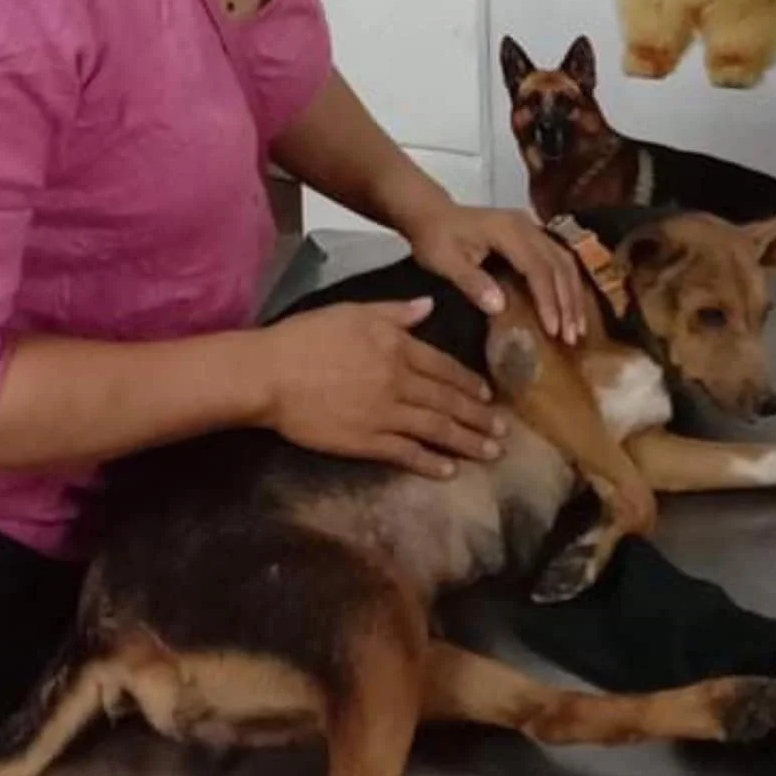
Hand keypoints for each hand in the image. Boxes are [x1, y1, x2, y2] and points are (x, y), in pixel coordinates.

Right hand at [257, 298, 505, 479]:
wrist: (271, 374)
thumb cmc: (307, 336)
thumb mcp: (353, 311)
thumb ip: (395, 312)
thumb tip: (430, 305)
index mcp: (397, 347)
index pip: (445, 367)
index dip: (470, 382)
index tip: (489, 395)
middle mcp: (399, 381)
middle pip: (448, 401)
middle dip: (479, 417)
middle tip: (504, 431)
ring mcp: (384, 414)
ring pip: (436, 429)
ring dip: (466, 442)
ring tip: (491, 452)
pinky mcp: (365, 441)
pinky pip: (406, 453)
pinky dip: (430, 463)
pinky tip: (448, 471)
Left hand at [407, 203, 587, 344]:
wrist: (431, 214)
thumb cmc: (435, 238)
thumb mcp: (444, 261)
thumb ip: (471, 282)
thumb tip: (500, 307)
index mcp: (507, 230)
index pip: (537, 268)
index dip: (548, 300)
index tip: (553, 330)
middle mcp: (526, 226)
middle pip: (558, 265)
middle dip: (568, 303)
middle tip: (572, 337)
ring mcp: (532, 229)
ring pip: (564, 262)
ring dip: (573, 295)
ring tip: (577, 328)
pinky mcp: (533, 236)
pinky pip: (558, 260)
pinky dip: (567, 285)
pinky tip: (570, 308)